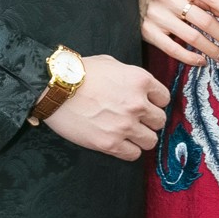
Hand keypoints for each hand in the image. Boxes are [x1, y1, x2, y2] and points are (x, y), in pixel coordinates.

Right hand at [44, 55, 168, 161]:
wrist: (54, 88)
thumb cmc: (79, 72)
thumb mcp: (111, 63)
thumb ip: (130, 76)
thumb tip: (138, 87)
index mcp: (140, 80)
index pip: (164, 98)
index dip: (155, 102)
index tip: (146, 105)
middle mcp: (137, 103)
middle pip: (160, 121)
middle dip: (149, 120)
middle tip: (136, 119)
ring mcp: (125, 125)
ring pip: (151, 141)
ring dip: (141, 137)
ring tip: (127, 133)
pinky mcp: (110, 143)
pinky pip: (133, 154)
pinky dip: (128, 150)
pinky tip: (118, 142)